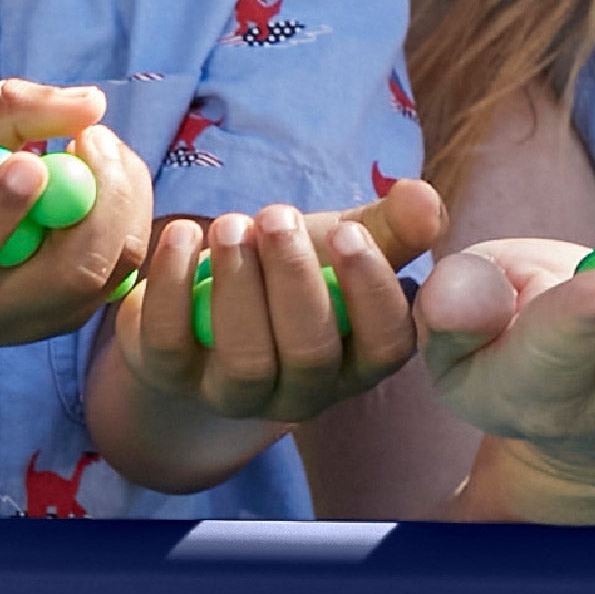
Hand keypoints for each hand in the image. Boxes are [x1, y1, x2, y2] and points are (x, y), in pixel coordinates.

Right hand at [0, 80, 155, 370]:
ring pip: (112, 269)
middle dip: (103, 195)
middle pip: (72, 273)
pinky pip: (124, 267)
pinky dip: (125, 214)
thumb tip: (93, 103)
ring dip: (122, 196)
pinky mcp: (68, 321)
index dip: (2, 207)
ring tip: (90, 151)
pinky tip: (94, 184)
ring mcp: (33, 323)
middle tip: (92, 135)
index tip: (32, 160)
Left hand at [105, 180, 446, 437]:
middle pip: (310, 353)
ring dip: (239, 284)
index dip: (371, 292)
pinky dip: (172, 284)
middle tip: (276, 215)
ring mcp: (233, 394)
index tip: (346, 233)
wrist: (203, 309)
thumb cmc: (289, 275)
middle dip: (295, 278)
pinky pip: (168, 343)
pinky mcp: (169, 377)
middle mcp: (302, 392)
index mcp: (357, 360)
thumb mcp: (340, 246)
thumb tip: (425, 199)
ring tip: (232, 224)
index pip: (385, 345)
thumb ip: (390, 225)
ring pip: (245, 360)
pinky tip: (183, 234)